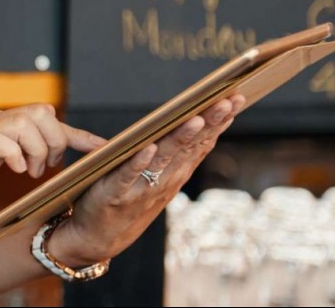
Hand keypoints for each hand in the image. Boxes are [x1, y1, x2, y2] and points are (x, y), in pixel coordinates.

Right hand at [0, 105, 106, 230]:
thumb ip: (13, 152)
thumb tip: (47, 152)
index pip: (42, 115)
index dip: (75, 132)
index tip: (101, 146)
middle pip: (40, 111)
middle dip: (55, 140)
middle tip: (46, 166)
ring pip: (26, 122)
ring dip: (38, 149)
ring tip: (30, 171)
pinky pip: (2, 140)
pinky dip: (16, 155)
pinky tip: (16, 171)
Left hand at [47, 94, 246, 266]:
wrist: (99, 237)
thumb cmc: (130, 200)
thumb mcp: (160, 176)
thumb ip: (177, 152)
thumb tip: (200, 120)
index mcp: (175, 173)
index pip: (202, 143)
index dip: (219, 121)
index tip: (235, 98)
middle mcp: (164, 180)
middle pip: (190, 147)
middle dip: (209, 122)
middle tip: (227, 100)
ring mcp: (141, 188)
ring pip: (164, 160)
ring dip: (180, 139)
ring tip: (196, 119)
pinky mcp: (115, 194)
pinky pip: (128, 176)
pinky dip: (139, 163)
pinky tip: (149, 148)